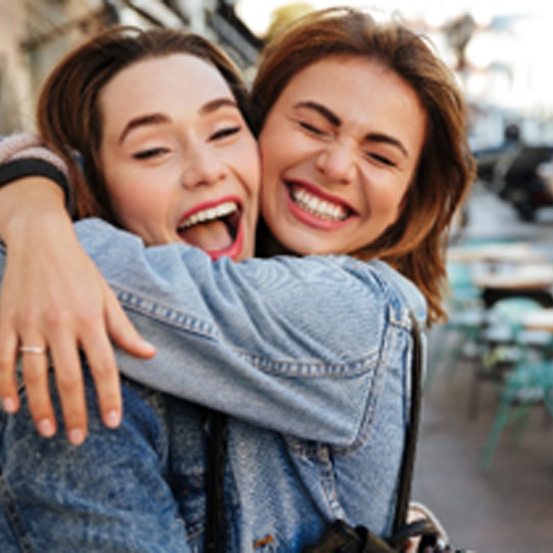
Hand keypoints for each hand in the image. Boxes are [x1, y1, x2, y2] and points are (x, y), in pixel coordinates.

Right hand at [0, 178, 155, 444]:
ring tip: (48, 431)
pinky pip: (2, 359)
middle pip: (69, 377)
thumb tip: (149, 354)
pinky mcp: (5, 321)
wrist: (41, 240)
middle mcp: (61, 323)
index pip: (104, 366)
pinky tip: (11, 408)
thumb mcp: (107, 297)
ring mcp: (29, 323)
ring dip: (41, 406)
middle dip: (74, 412)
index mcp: (90, 318)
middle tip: (78, 439)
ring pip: (33, 374)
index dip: (109, 397)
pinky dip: (4, 385)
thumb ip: (125, 330)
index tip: (112, 423)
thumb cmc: (81, 271)